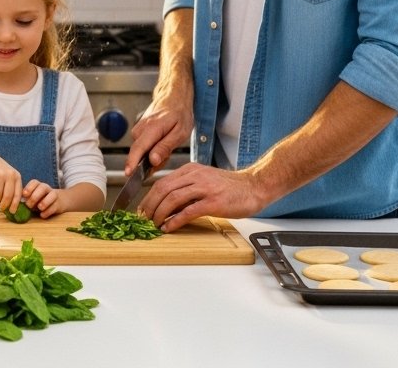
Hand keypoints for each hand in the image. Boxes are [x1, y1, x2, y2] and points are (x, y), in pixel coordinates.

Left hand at [22, 180, 61, 217]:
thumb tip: (15, 203)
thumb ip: (25, 199)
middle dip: (35, 196)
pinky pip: (55, 206)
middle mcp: (47, 188)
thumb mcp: (32, 197)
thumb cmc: (40, 199)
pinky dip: (48, 211)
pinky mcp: (58, 204)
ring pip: (52, 195)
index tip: (24, 194)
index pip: (34, 182)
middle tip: (29, 205)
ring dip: (45, 202)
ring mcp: (54, 196)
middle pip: (43, 187)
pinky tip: (42, 215)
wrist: (58, 201)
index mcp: (38, 185)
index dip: (29, 188)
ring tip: (39, 208)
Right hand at [125, 93, 193, 177]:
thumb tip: (153, 161)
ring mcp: (137, 130)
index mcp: (151, 129)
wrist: (173, 97)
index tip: (129, 174)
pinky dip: (152, 150)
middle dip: (153, 162)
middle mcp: (140, 130)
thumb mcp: (180, 132)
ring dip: (154, 155)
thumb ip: (165, 147)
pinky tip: (161, 143)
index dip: (132, 163)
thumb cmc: (179, 113)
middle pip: (140, 155)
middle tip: (168, 155)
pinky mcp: (138, 132)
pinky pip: (142, 148)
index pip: (138, 149)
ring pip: (142, 153)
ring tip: (167, 146)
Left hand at [134, 162, 272, 231]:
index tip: (142, 209)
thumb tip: (167, 206)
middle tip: (143, 219)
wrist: (255, 187)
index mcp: (190, 170)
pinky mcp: (213, 202)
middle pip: (163, 189)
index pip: (162, 182)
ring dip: (160, 214)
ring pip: (172, 199)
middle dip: (150, 206)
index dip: (148, 197)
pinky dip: (175, 220)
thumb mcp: (204, 181)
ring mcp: (204, 188)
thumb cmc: (231, 187)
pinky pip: (188, 211)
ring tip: (154, 224)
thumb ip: (187, 189)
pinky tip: (169, 227)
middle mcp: (195, 176)